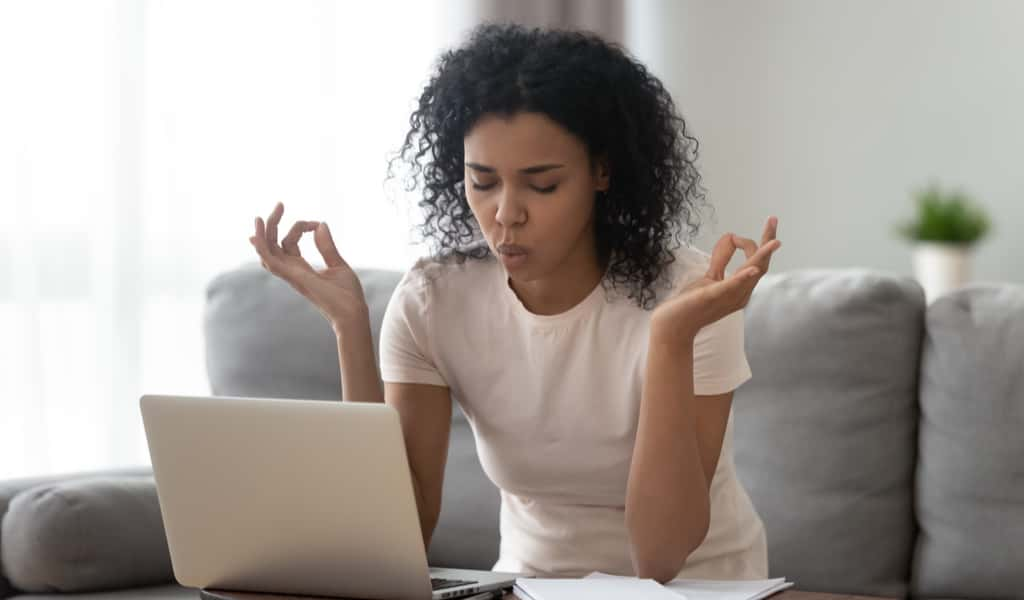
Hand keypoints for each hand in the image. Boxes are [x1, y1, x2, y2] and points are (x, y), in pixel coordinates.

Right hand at [249, 202, 366, 327]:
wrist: (352, 313)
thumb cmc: (347, 295)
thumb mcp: (337, 264)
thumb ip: (327, 246)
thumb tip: (321, 224)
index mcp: (301, 268)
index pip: (290, 242)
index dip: (301, 227)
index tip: (317, 224)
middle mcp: (292, 271)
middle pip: (274, 244)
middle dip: (274, 224)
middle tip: (280, 204)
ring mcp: (291, 275)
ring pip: (268, 252)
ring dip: (262, 235)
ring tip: (260, 217)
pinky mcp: (294, 278)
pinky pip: (271, 262)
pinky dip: (262, 249)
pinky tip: (257, 235)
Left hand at [651, 217, 780, 343]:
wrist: (673, 328)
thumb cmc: (691, 305)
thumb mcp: (710, 277)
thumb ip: (721, 260)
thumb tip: (730, 236)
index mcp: (740, 290)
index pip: (757, 264)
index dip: (759, 244)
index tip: (743, 231)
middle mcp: (740, 295)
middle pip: (760, 265)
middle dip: (767, 242)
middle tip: (773, 220)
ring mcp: (728, 298)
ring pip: (751, 274)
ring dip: (762, 256)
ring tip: (774, 241)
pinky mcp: (712, 298)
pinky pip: (731, 287)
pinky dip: (743, 277)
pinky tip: (752, 268)